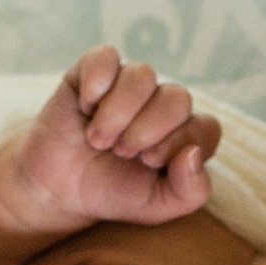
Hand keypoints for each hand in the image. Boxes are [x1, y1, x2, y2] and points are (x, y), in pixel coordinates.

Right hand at [9, 46, 222, 228]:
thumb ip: (190, 192)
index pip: (206, 127)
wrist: (59, 189)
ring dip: (118, 112)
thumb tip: (192, 154)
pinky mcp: (94, 71)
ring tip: (98, 140)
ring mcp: (128, 84)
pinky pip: (105, 57)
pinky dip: (95, 84)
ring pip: (142, 75)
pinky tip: (85, 109)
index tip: (148, 163)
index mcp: (184, 133)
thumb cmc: (112, 193)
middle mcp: (161, 103)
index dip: (178, 144)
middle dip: (147, 130)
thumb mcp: (156, 207)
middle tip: (121, 152)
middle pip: (178, 98)